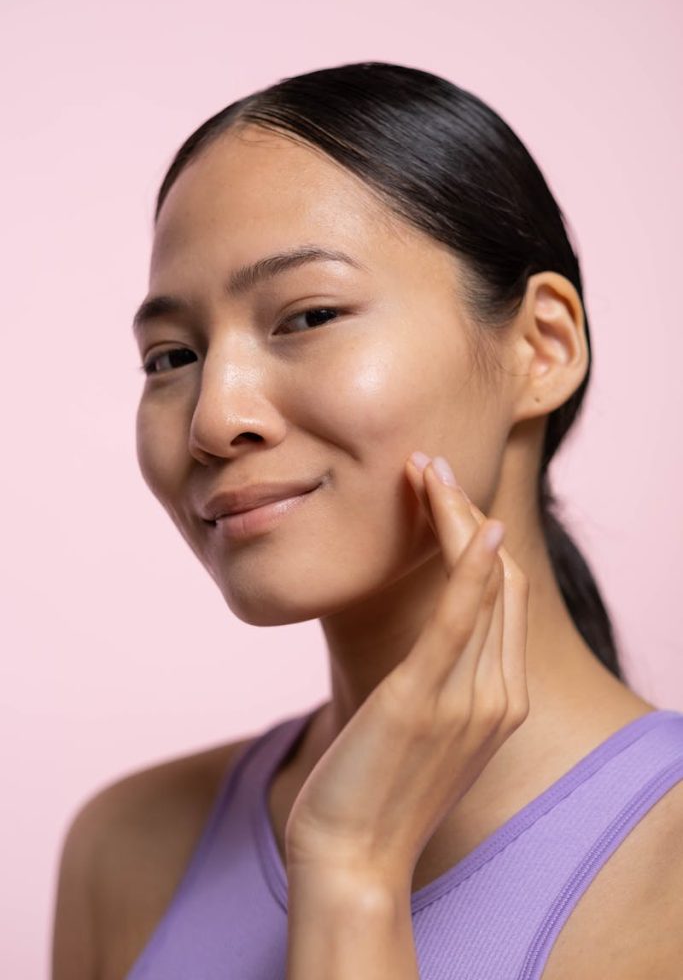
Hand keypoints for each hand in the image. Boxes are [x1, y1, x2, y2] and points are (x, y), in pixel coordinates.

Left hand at [284, 453, 530, 888]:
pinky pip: (461, 620)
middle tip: (432, 466)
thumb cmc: (376, 791)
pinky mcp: (425, 699)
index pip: (506, 597)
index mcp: (501, 699)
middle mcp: (498, 695)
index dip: (480, 539)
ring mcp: (469, 699)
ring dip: (459, 518)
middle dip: (468, 513)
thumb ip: (440, 682)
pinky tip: (475, 524)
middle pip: (501, 580)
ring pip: (482, 586)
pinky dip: (472, 568)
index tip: (445, 497)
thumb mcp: (423, 730)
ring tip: (428, 470)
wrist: (351, 859)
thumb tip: (423, 642)